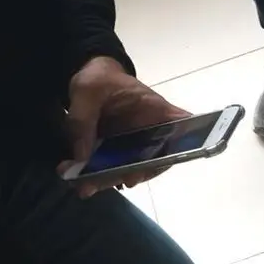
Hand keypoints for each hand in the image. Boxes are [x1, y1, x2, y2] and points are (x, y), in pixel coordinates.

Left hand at [62, 56, 187, 197]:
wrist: (89, 77)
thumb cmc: (98, 77)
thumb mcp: (87, 91)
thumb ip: (82, 120)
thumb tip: (82, 156)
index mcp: (154, 109)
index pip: (182, 129)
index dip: (179, 148)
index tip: (161, 161)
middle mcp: (151, 130)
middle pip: (154, 160)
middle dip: (132, 175)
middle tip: (111, 182)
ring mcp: (136, 143)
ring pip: (131, 169)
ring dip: (110, 180)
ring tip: (86, 187)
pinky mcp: (119, 151)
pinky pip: (115, 168)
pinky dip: (101, 177)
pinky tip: (83, 182)